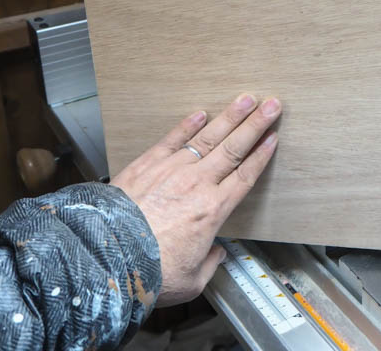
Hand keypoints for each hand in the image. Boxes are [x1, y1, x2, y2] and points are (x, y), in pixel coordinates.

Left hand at [111, 94, 279, 305]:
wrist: (107, 257)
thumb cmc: (149, 271)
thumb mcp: (192, 280)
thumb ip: (210, 263)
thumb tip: (215, 254)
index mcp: (214, 210)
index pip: (246, 176)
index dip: (262, 155)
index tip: (273, 138)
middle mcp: (197, 184)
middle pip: (234, 148)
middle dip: (256, 124)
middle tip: (272, 105)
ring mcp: (172, 170)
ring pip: (208, 137)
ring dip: (229, 117)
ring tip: (245, 99)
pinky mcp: (147, 164)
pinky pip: (172, 139)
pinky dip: (187, 125)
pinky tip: (200, 113)